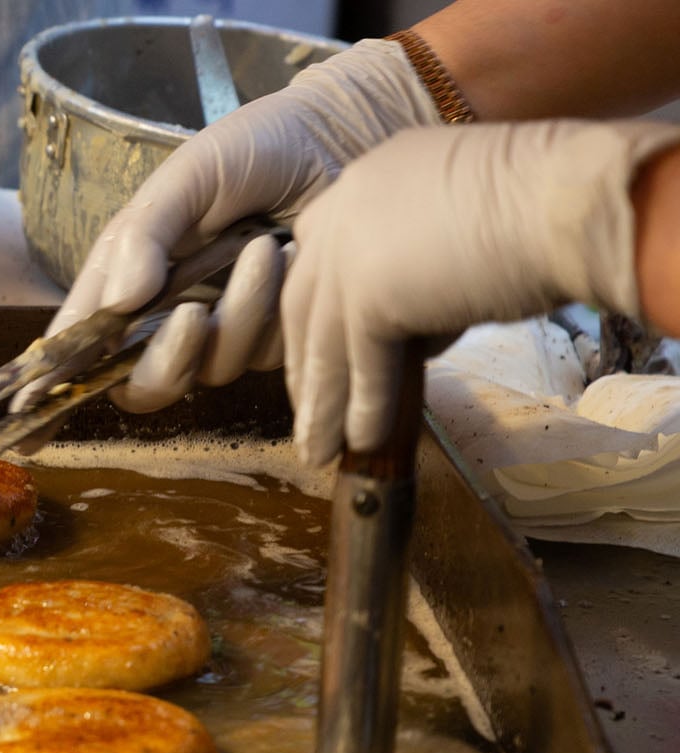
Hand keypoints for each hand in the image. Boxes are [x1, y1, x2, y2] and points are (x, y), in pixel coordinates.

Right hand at [36, 39, 441, 413]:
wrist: (343, 138)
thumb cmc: (257, 147)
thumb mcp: (189, 175)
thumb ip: (144, 236)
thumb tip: (119, 303)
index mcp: (126, 276)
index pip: (78, 343)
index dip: (51, 385)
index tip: (28, 414)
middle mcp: (165, 313)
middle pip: (140, 385)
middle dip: (165, 362)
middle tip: (191, 316)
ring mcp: (221, 330)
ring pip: (209, 371)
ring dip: (237, 316)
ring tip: (262, 249)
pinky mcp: (274, 336)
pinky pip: (264, 356)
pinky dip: (273, 309)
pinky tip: (288, 255)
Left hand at [284, 120, 678, 464]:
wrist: (572, 201)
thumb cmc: (544, 208)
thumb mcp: (463, 227)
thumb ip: (424, 269)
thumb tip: (416, 331)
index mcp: (369, 180)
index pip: (317, 249)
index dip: (315, 302)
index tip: (315, 342)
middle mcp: (346, 208)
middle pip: (304, 300)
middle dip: (305, 360)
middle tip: (308, 405)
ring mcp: (351, 250)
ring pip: (325, 341)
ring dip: (323, 403)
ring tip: (322, 448)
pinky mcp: (371, 294)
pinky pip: (361, 362)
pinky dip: (363, 407)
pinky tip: (361, 441)